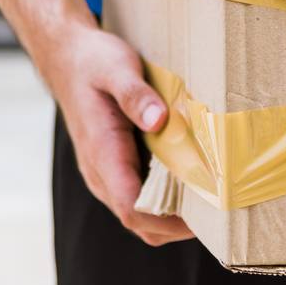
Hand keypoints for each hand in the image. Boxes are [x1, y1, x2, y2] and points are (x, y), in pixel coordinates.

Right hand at [40, 25, 193, 245]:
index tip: (205, 212)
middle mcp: (100, 172)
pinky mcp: (112, 169)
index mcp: (102, 153)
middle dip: (178, 225)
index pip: (132, 208)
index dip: (169, 221)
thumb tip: (159, 120)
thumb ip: (135, 95)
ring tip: (209, 195)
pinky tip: (190, 178)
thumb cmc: (93, 62)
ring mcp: (104, 174)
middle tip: (218, 207)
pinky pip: (138, 197)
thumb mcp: (116, 67)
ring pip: (140, 215)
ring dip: (173, 215)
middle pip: (140, 222)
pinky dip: (165, 199)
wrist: (67, 59)